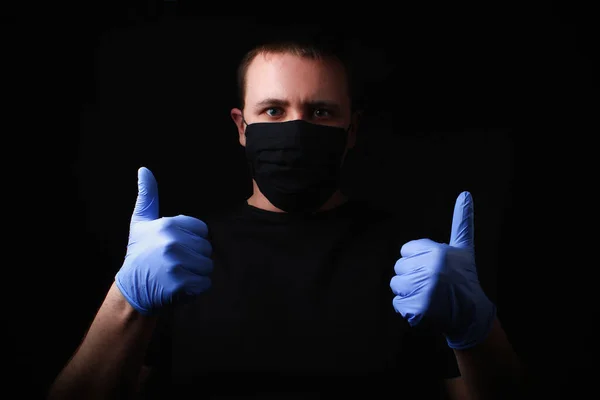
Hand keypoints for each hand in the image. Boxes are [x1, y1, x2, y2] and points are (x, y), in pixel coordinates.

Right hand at [115, 167, 212, 314]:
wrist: (131, 289)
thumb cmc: (140, 252)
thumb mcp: (141, 222)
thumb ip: (147, 195)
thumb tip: (144, 169)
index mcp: (167, 224)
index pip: (202, 230)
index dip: (192, 240)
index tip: (174, 247)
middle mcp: (171, 242)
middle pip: (206, 248)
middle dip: (195, 257)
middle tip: (174, 263)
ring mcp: (175, 264)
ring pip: (207, 266)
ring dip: (196, 273)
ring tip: (177, 274)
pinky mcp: (180, 285)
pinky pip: (205, 283)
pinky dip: (196, 288)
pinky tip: (179, 287)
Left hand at [390, 191, 495, 348]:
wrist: (471, 315)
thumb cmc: (465, 278)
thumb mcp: (464, 248)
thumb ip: (462, 221)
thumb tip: (464, 193)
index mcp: (437, 251)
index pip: (405, 250)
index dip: (416, 261)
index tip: (431, 268)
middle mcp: (430, 268)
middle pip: (399, 267)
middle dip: (412, 276)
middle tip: (432, 284)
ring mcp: (423, 288)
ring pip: (396, 285)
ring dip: (408, 292)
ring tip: (428, 296)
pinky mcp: (417, 307)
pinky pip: (397, 304)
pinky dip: (408, 309)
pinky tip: (425, 309)